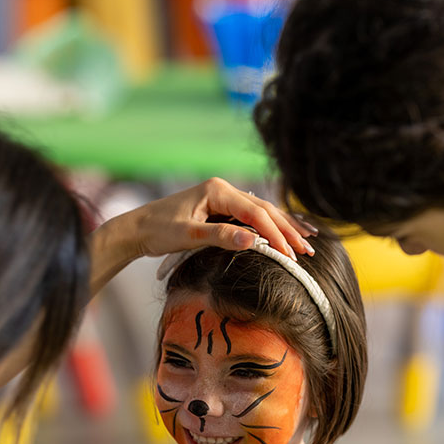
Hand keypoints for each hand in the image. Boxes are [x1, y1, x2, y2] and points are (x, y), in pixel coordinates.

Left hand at [91, 178, 315, 293]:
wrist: (136, 229)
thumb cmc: (157, 231)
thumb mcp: (189, 236)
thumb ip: (221, 237)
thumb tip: (253, 242)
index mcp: (217, 191)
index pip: (255, 213)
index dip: (275, 234)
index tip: (289, 253)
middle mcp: (223, 190)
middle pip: (264, 210)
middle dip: (287, 231)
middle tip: (307, 251)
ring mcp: (222, 199)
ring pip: (260, 213)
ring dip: (282, 228)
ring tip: (305, 243)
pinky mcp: (219, 209)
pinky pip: (250, 217)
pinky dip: (269, 227)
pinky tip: (284, 234)